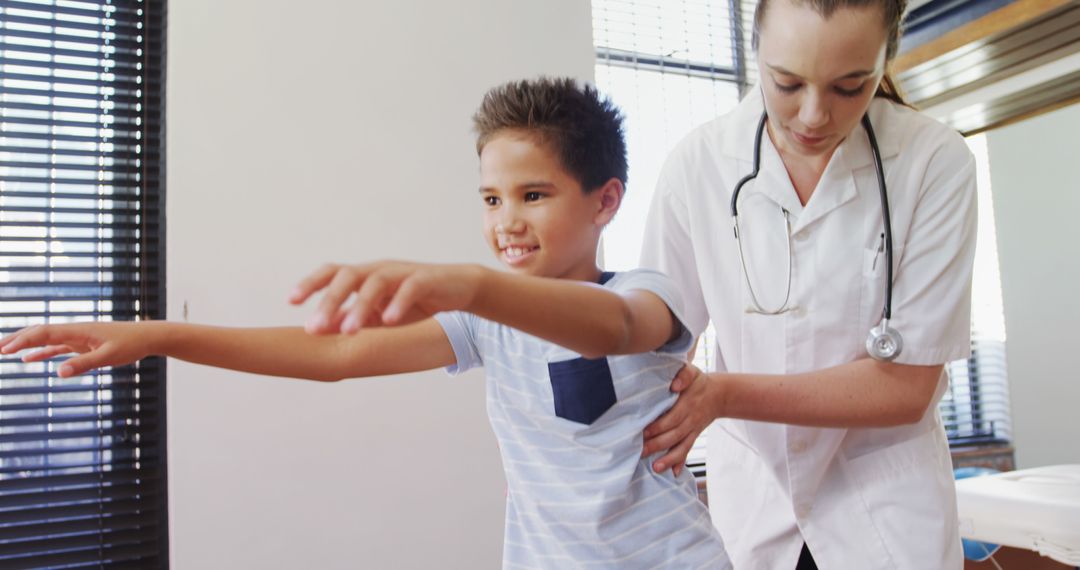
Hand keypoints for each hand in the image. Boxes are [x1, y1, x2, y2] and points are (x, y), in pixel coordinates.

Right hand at [0, 322, 154, 377]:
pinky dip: (40, 352)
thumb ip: (84, 364)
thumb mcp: (108, 357)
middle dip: (16, 339)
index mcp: (78, 331)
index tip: (4, 349)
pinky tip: (28, 359)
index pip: (43, 333)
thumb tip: (58, 372)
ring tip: (3, 351)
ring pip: (45, 339)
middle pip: (39, 332)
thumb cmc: (130, 344)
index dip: (22, 340)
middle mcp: (74, 331)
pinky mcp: (82, 344)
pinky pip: (56, 347)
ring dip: (24, 344)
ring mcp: (77, 337)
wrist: (147, 336)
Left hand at [290, 261, 484, 333]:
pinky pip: (409, 288)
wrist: (459, 289)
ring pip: (375, 282)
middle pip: (348, 276)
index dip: (311, 284)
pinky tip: (389, 321)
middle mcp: (380, 269)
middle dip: (329, 301)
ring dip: (359, 307)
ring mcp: (402, 272)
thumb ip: (354, 317)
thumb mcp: (380, 313)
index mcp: (366, 276)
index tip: (291, 301)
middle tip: (314, 328)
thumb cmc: (416, 301)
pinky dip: (397, 304)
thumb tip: (321, 329)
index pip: (333, 273)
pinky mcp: (426, 279)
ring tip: (348, 332)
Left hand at [642, 364, 723, 475]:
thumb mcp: (692, 372)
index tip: (643, 432)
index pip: (672, 418)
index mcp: (687, 404)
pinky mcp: (693, 436)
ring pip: (681, 446)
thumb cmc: (699, 382)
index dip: (658, 426)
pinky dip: (681, 461)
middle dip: (657, 445)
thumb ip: (684, 374)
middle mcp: (690, 420)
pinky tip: (674, 473)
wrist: (719, 394)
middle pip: (673, 435)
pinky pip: (687, 450)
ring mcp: (693, 430)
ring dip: (669, 458)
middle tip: (640, 452)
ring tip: (655, 468)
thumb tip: (675, 385)